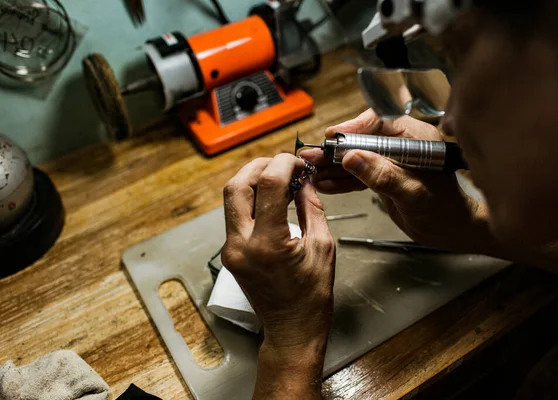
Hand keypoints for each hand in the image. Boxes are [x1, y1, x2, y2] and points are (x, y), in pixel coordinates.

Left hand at [221, 154, 334, 398]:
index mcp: (268, 244)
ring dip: (252, 181)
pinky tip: (271, 198)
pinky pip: (235, 215)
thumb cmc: (312, 296)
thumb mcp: (322, 246)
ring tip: (278, 178)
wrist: (292, 328)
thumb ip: (311, 207)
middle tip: (282, 164)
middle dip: (259, 167)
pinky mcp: (231, 253)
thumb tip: (304, 180)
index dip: (283, 164)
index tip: (297, 162)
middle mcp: (241, 245)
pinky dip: (251, 199)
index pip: (268, 185)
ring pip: (231, 199)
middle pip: (236, 186)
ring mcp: (231, 250)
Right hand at [301, 109, 491, 252]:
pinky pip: (359, 175)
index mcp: (415, 137)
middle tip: (311, 155)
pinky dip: (342, 180)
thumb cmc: (444, 209)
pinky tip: (324, 184)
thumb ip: (382, 175)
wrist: (452, 231)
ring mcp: (390, 161)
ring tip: (310, 170)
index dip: (353, 128)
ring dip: (333, 166)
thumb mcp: (412, 192)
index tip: (333, 136)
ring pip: (356, 158)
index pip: (379, 122)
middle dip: (335, 150)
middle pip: (361, 140)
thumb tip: (352, 158)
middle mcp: (401, 145)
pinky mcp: (383, 176)